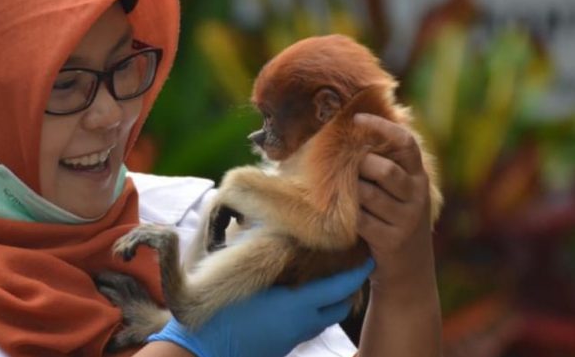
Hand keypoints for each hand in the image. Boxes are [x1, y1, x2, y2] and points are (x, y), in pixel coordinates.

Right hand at [148, 259, 374, 356]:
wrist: (204, 351)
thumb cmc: (221, 312)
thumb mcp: (245, 277)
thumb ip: (264, 254)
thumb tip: (278, 229)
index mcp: (298, 305)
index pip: (342, 287)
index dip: (359, 271)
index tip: (369, 256)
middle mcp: (303, 324)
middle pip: (341, 307)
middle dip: (349, 288)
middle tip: (348, 266)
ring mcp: (294, 338)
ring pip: (325, 320)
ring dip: (329, 302)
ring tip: (322, 280)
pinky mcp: (283, 346)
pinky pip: (307, 328)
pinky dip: (311, 312)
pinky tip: (295, 298)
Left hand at [353, 113, 434, 284]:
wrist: (410, 271)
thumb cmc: (395, 220)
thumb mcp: (401, 193)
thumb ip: (387, 165)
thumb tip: (354, 127)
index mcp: (419, 177)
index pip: (407, 143)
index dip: (382, 127)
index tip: (357, 118)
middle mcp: (417, 196)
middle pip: (384, 170)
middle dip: (360, 166)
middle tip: (347, 169)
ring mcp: (406, 219)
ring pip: (367, 194)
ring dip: (350, 191)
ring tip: (342, 192)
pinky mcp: (391, 240)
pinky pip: (360, 219)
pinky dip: (347, 214)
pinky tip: (340, 213)